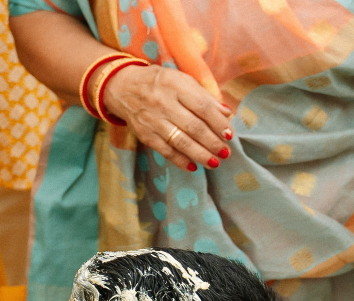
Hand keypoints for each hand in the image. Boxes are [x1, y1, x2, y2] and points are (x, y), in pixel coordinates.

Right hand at [104, 63, 232, 171]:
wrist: (124, 88)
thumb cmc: (160, 83)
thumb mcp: (182, 80)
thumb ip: (204, 96)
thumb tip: (226, 113)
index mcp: (177, 86)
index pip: (202, 107)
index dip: (218, 122)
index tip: (229, 135)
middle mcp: (164, 104)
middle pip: (193, 127)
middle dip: (212, 142)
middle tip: (225, 153)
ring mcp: (153, 121)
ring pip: (180, 141)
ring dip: (199, 154)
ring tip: (214, 162)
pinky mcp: (145, 135)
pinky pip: (165, 150)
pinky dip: (180, 160)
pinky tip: (193, 166)